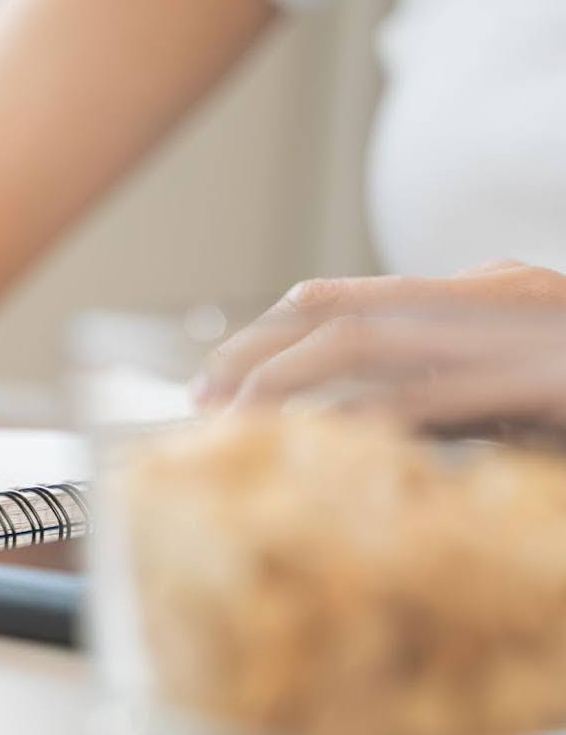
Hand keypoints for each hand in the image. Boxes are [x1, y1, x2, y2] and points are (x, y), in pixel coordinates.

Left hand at [195, 261, 565, 428]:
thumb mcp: (523, 392)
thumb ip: (452, 397)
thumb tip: (368, 422)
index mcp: (486, 294)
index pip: (355, 301)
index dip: (275, 334)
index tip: (220, 371)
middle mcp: (494, 299)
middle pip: (344, 316)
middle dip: (259, 355)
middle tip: (203, 396)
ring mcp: (516, 336)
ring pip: (369, 343)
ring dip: (290, 380)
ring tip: (238, 418)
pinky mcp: (546, 381)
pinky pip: (433, 396)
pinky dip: (369, 417)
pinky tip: (323, 440)